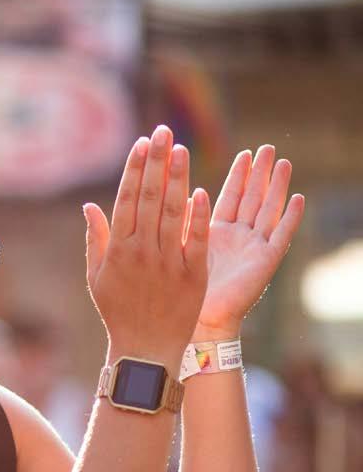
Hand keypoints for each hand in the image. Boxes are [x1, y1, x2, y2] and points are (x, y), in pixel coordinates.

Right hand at [83, 126, 210, 368]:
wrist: (145, 349)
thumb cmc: (118, 312)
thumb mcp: (97, 276)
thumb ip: (96, 238)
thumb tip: (89, 206)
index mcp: (117, 250)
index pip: (127, 199)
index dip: (135, 169)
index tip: (142, 144)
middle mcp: (141, 251)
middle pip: (150, 198)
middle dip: (157, 162)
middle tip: (164, 132)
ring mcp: (167, 262)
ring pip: (173, 212)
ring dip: (178, 178)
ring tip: (182, 150)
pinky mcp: (192, 275)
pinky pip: (195, 240)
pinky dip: (197, 217)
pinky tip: (201, 192)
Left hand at [193, 145, 304, 339]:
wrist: (195, 324)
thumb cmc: (178, 292)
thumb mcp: (174, 250)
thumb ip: (178, 223)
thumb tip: (178, 193)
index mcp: (214, 234)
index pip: (227, 197)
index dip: (236, 176)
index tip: (244, 153)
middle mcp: (236, 238)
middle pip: (251, 199)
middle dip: (258, 174)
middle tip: (267, 147)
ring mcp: (253, 249)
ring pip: (267, 211)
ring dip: (276, 187)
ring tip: (283, 162)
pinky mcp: (265, 263)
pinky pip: (280, 237)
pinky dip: (290, 218)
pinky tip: (298, 198)